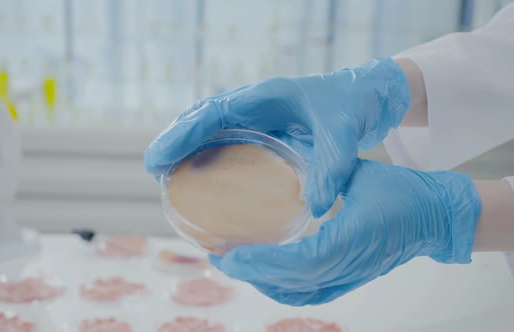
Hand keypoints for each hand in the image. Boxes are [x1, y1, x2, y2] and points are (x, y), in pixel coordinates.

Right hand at [144, 58, 410, 215]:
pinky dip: (205, 152)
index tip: (160, 156)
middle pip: (202, 117)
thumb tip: (315, 208)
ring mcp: (255, 114)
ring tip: (164, 172)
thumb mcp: (344, 136)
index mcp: (266, 97)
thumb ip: (331, 167)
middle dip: (175, 138)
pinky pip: (225, 137)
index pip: (215, 111)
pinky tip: (197, 174)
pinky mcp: (260, 127)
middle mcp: (254, 103)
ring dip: (185, 145)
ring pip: (209, 127)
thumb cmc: (351, 109)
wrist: (364, 97)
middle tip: (152, 167)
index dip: (185, 133)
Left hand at [210, 160, 480, 305]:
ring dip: (264, 283)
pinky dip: (283, 290)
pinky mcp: (350, 280)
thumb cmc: (403, 191)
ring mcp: (350, 277)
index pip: (300, 260)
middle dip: (252, 274)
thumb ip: (324, 170)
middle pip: (292, 283)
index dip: (263, 262)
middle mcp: (348, 265)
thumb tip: (286, 153)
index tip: (232, 255)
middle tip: (220, 258)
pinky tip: (263, 277)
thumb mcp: (359, 173)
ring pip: (298, 294)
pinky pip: (311, 295)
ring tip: (236, 265)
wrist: (435, 217)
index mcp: (352, 239)